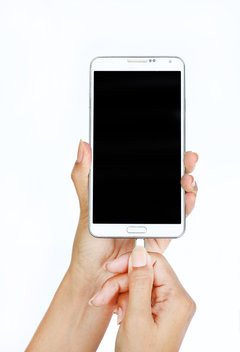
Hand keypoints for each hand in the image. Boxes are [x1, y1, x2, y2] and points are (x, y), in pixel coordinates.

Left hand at [70, 141, 197, 303]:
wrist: (94, 273)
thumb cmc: (88, 242)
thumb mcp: (86, 203)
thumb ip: (84, 175)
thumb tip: (83, 145)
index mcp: (127, 192)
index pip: (149, 168)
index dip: (163, 155)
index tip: (171, 144)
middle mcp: (143, 203)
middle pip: (167, 179)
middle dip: (181, 166)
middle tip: (187, 158)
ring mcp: (153, 218)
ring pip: (176, 197)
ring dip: (187, 184)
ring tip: (186, 179)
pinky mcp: (160, 235)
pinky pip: (176, 220)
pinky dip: (185, 208)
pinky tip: (187, 198)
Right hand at [98, 246, 195, 351]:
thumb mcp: (136, 317)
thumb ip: (138, 282)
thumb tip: (139, 253)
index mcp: (178, 299)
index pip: (156, 263)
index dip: (132, 262)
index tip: (113, 268)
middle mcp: (176, 300)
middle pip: (145, 274)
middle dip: (120, 283)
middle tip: (103, 294)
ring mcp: (167, 306)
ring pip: (138, 284)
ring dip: (118, 293)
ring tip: (106, 306)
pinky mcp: (158, 311)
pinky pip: (138, 295)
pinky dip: (123, 302)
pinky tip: (117, 313)